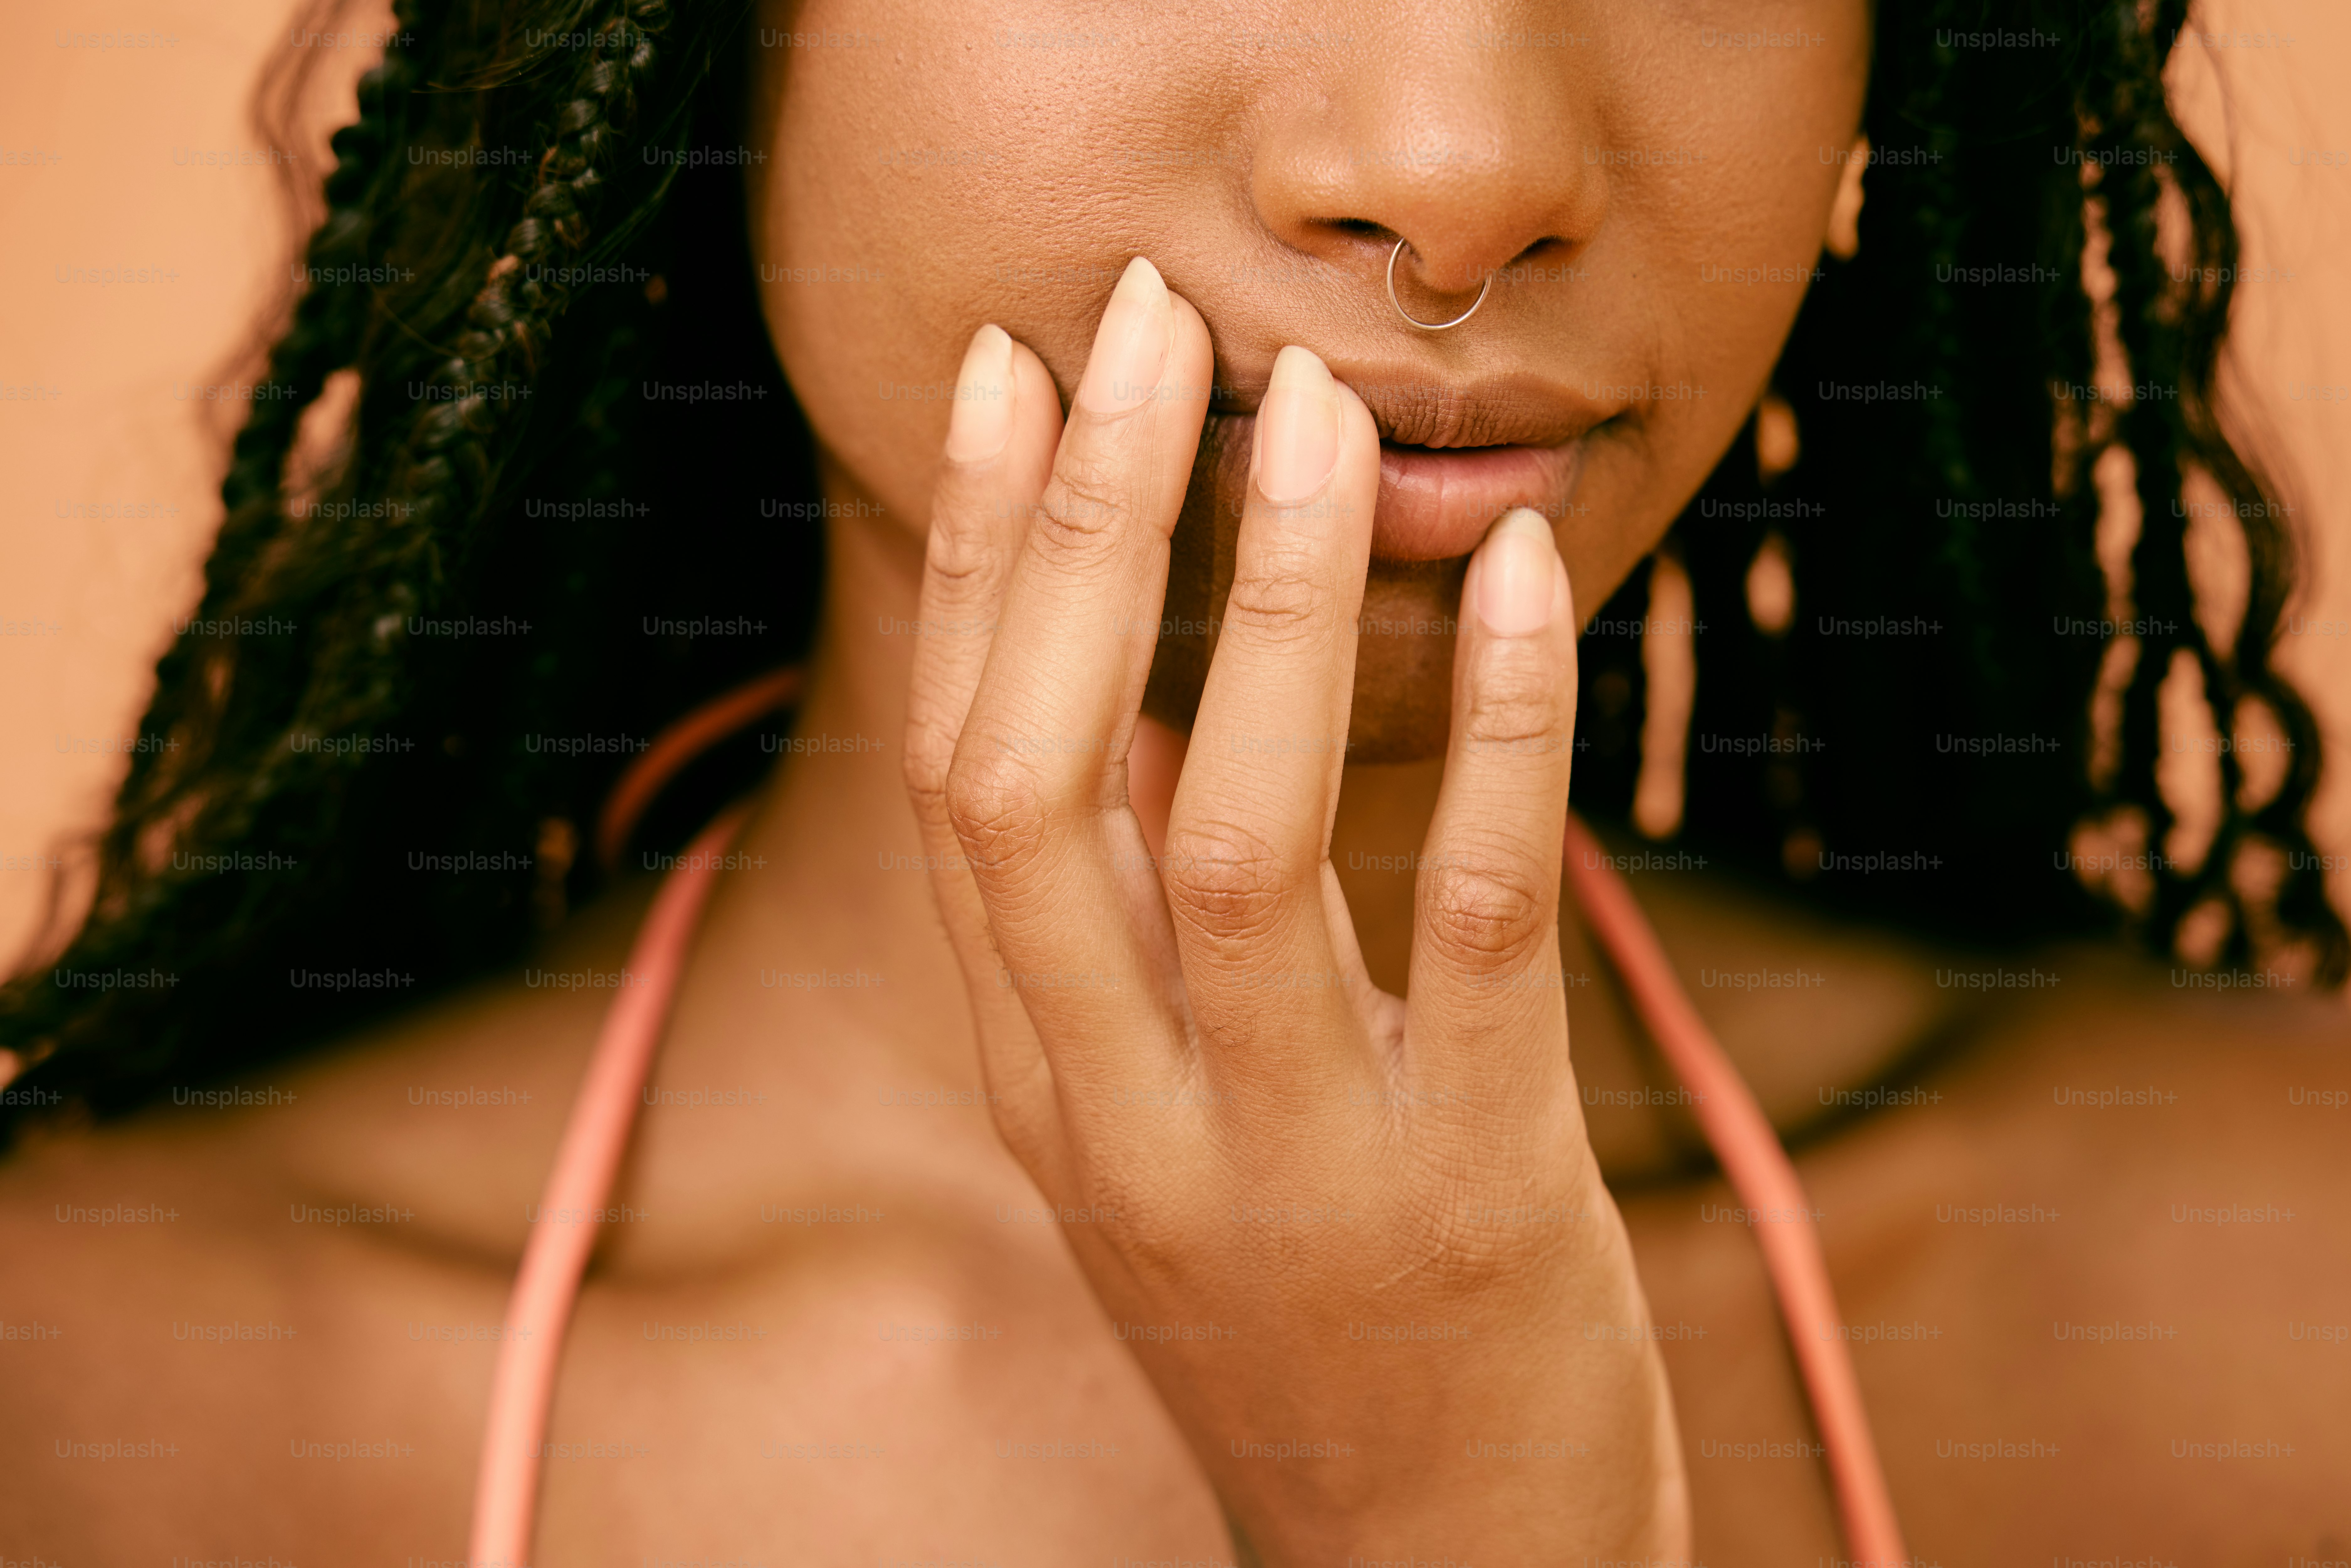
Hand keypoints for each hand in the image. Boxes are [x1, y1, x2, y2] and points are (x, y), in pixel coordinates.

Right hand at [902, 256, 1688, 1564]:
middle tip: (1136, 324)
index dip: (969, 560)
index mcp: (1041, 1078)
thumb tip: (1151, 686)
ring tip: (1314, 413)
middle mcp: (1125, 1113)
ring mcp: (1291, 1158)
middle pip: (1044, 778)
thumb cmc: (1301, 1312)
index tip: (1000, 377)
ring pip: (1241, 831)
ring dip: (1272, 601)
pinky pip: (1484, 916)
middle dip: (1076, 531)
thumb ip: (1133, 942)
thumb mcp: (1168, 1130)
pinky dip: (1504, 730)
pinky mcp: (1473, 1184)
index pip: (960, 773)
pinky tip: (1519, 575)